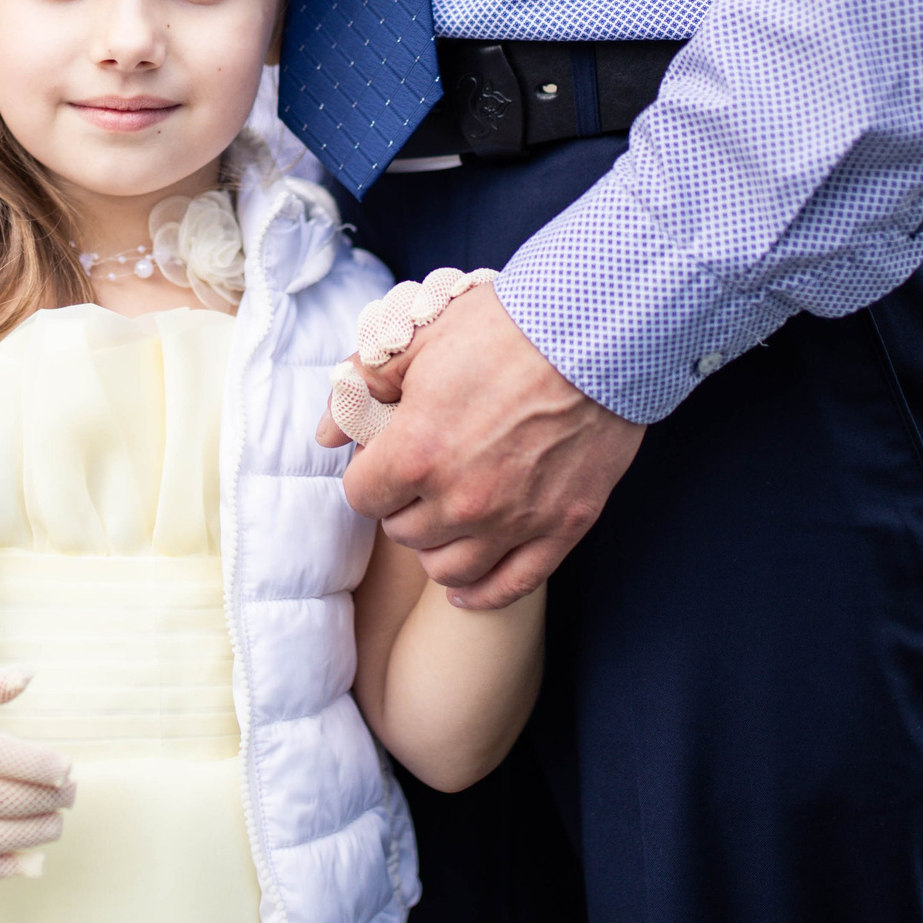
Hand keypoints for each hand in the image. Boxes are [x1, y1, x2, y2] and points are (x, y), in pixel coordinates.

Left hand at [318, 282, 643, 609]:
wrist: (598, 331)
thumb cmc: (505, 328)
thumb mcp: (419, 340)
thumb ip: (362, 388)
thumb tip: (324, 434)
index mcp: (416, 452)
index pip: (362, 496)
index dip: (370, 473)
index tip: (387, 455)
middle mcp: (461, 499)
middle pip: (403, 532)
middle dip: (403, 503)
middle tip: (422, 474)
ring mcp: (514, 520)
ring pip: (447, 569)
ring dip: (436, 545)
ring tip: (444, 517)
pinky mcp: (562, 528)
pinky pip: (509, 586)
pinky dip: (480, 594)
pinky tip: (464, 590)